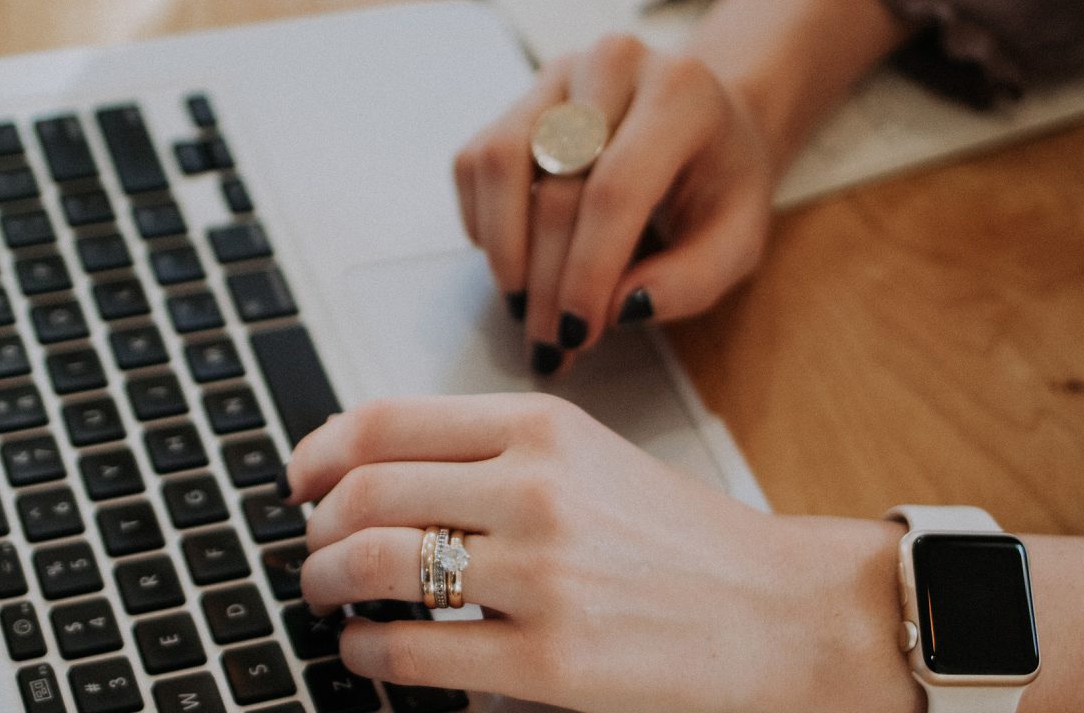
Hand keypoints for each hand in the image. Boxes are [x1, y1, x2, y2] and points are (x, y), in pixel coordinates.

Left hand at [280, 394, 918, 712]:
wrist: (784, 613)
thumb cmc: (685, 543)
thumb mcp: (592, 460)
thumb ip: (493, 455)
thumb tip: (375, 470)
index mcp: (544, 428)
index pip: (385, 420)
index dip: (318, 452)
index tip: (299, 479)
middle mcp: (538, 490)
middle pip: (366, 493)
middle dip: (315, 529)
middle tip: (312, 552)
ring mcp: (543, 577)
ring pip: (376, 567)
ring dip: (327, 585)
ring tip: (329, 599)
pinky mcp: (551, 663)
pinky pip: (414, 654)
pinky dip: (367, 654)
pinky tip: (370, 654)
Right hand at [453, 35, 773, 373]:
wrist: (705, 120)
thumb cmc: (720, 183)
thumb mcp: (736, 240)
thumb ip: (691, 281)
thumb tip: (619, 309)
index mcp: (681, 93)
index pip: (615, 189)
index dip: (587, 270)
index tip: (577, 334)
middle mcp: (613, 65)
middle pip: (556, 186)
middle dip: (547, 281)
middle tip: (550, 344)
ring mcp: (558, 74)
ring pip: (499, 162)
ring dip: (503, 250)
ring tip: (523, 305)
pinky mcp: (519, 97)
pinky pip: (475, 162)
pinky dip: (483, 221)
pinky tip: (516, 259)